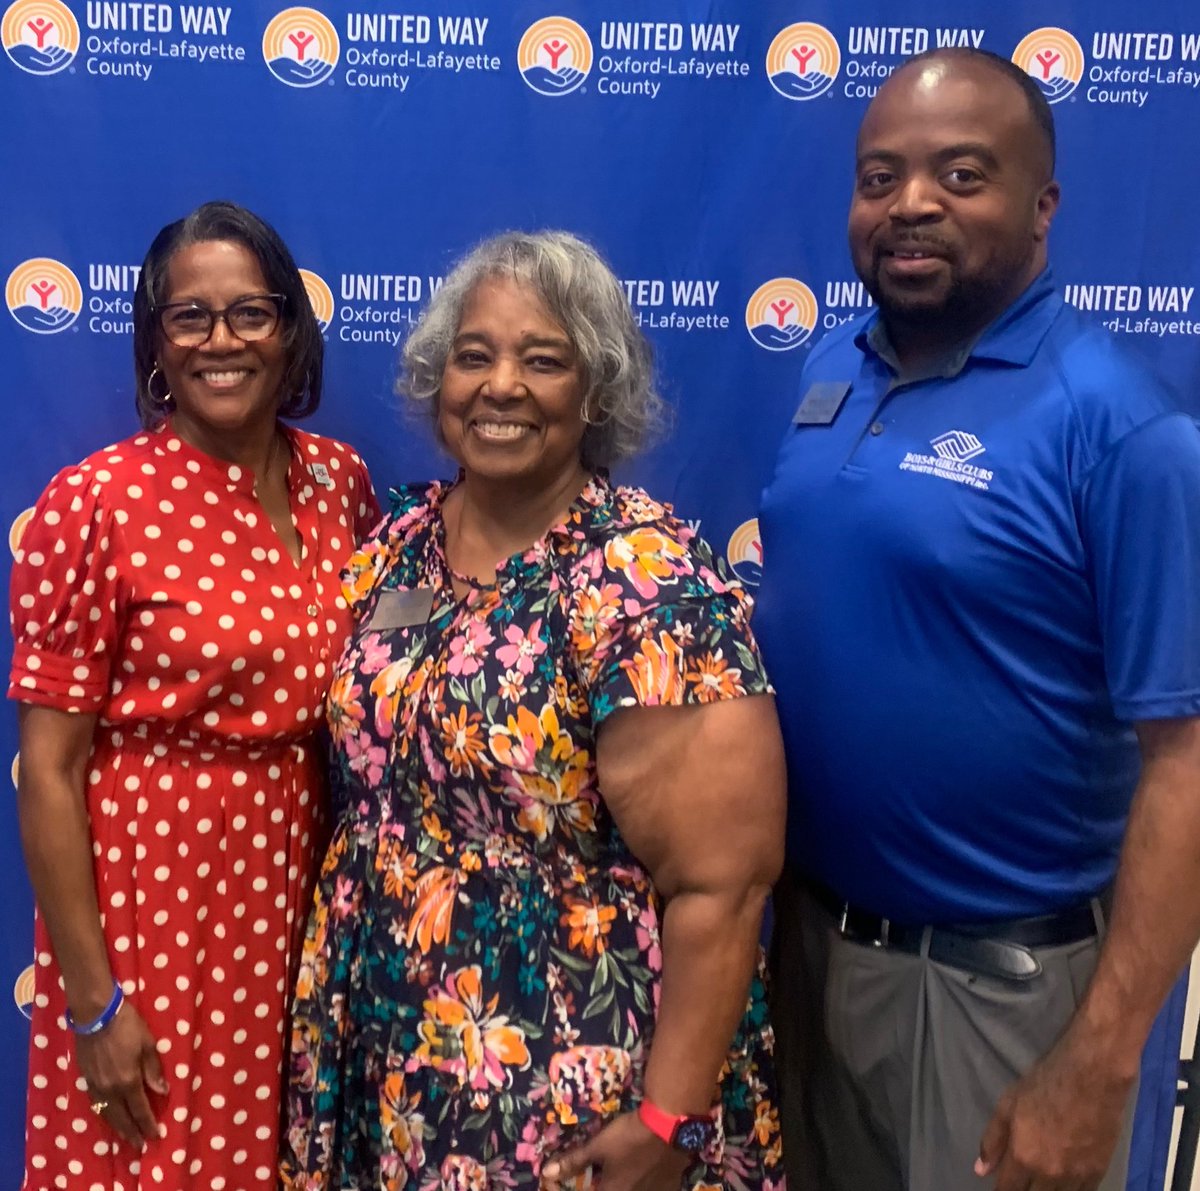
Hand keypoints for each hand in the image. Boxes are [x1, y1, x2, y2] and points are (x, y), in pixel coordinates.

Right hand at [74, 1001, 167, 1148]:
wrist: (95, 1016)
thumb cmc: (127, 1025)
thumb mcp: (148, 1044)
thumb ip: (154, 1070)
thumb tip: (162, 1091)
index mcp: (128, 1080)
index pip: (140, 1109)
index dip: (148, 1123)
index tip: (155, 1135)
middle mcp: (110, 1089)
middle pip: (122, 1117)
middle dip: (132, 1132)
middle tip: (140, 1144)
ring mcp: (96, 1086)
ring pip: (107, 1114)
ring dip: (117, 1127)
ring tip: (126, 1136)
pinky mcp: (86, 1080)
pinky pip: (97, 1105)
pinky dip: (105, 1115)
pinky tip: (110, 1117)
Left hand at [541, 1111, 690, 1190]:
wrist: (669, 1126)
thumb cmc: (629, 1137)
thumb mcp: (598, 1146)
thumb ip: (574, 1161)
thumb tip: (546, 1173)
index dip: (579, 1188)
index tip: (576, 1180)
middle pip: (611, 1190)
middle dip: (603, 1183)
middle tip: (602, 1173)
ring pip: (634, 1190)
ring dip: (624, 1183)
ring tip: (625, 1168)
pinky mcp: (671, 1187)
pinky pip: (652, 1189)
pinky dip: (645, 1184)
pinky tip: (644, 1170)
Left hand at [975, 1024, 1133, 1189]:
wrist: (1091, 1077)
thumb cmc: (1044, 1085)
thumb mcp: (1007, 1106)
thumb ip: (993, 1140)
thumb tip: (981, 1170)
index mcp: (1024, 1157)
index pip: (1008, 1190)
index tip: (1000, 1188)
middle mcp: (1049, 1174)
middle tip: (1020, 1181)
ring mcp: (1076, 1176)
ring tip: (1039, 1182)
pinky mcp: (1098, 1173)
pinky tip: (1063, 1184)